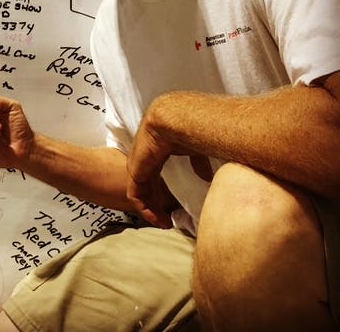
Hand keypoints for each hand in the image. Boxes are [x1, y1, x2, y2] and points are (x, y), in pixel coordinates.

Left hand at [126, 96, 212, 228]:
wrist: (177, 117)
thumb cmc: (191, 127)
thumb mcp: (196, 148)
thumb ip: (198, 162)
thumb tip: (206, 176)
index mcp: (157, 146)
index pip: (155, 171)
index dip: (162, 189)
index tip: (174, 205)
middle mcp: (145, 154)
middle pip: (147, 181)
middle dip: (156, 201)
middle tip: (169, 218)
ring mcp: (138, 160)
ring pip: (140, 189)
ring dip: (151, 208)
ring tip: (164, 222)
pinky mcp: (135, 168)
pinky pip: (135, 193)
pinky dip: (145, 208)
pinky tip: (157, 218)